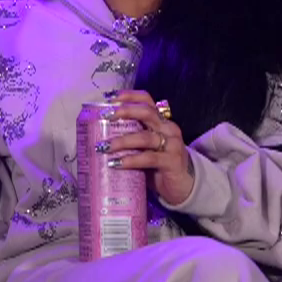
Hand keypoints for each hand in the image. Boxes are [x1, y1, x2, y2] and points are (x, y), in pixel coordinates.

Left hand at [101, 90, 194, 206]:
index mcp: (160, 121)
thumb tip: (97, 136)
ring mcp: (172, 144)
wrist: (184, 185)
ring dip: (121, 141)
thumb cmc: (159, 165)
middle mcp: (167, 128)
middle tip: (104, 116)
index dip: (128, 96)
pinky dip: (130, 160)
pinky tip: (116, 163)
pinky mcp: (172, 161)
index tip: (108, 98)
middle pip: (146, 112)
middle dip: (124, 111)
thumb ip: (130, 139)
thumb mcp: (144, 148)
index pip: (146, 100)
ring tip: (103, 147)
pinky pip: (149, 158)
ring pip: (145, 137)